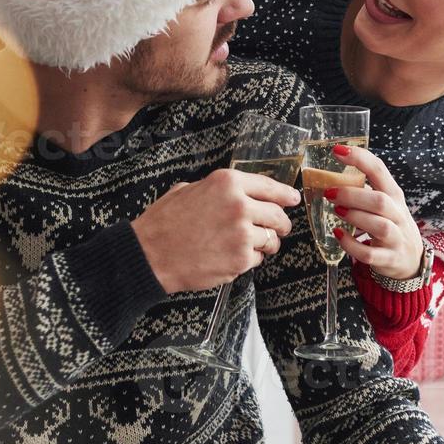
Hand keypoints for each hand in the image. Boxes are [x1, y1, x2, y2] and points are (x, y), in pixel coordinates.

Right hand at [132, 168, 301, 293]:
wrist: (150, 255)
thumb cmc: (164, 223)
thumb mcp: (187, 190)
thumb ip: (216, 190)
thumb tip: (235, 193)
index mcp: (227, 183)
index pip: (270, 186)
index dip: (285, 194)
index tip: (293, 199)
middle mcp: (239, 205)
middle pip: (277, 215)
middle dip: (281, 224)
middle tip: (280, 229)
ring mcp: (242, 234)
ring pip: (271, 239)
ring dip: (266, 244)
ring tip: (252, 246)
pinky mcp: (240, 259)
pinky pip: (257, 259)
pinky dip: (249, 260)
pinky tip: (232, 257)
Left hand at [325, 143, 424, 279]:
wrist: (411, 260)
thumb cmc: (391, 225)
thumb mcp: (386, 204)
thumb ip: (365, 190)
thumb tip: (331, 175)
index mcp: (394, 196)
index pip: (379, 171)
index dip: (360, 159)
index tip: (337, 150)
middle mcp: (398, 215)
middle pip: (380, 201)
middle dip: (353, 195)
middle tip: (329, 192)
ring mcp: (396, 238)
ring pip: (380, 226)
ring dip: (356, 217)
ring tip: (337, 211)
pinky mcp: (389, 259)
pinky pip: (370, 254)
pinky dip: (352, 245)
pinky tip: (339, 235)